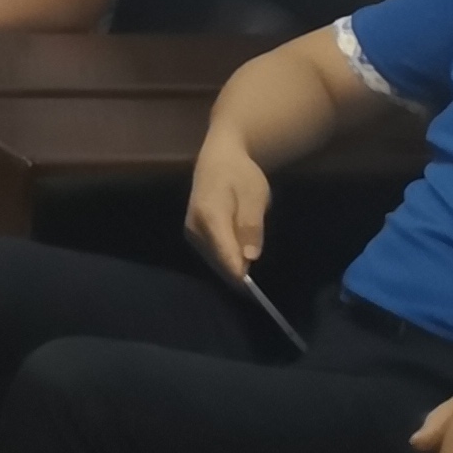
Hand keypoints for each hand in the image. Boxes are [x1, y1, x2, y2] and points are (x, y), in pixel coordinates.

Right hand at [186, 133, 271, 280]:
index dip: (240, 275)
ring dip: (233, 270)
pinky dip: (227, 263)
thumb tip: (250, 256)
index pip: (225, 253)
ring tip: (254, 279)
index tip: (256, 293)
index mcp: (210, 215)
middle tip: (261, 290)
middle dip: (239, 275)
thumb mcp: (254, 195)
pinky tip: (242, 263)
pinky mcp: (192, 236)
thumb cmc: (240, 174)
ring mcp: (191, 232)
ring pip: (215, 262)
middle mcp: (195, 227)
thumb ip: (251, 225)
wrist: (218, 159)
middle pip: (219, 262)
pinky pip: (212, 257)